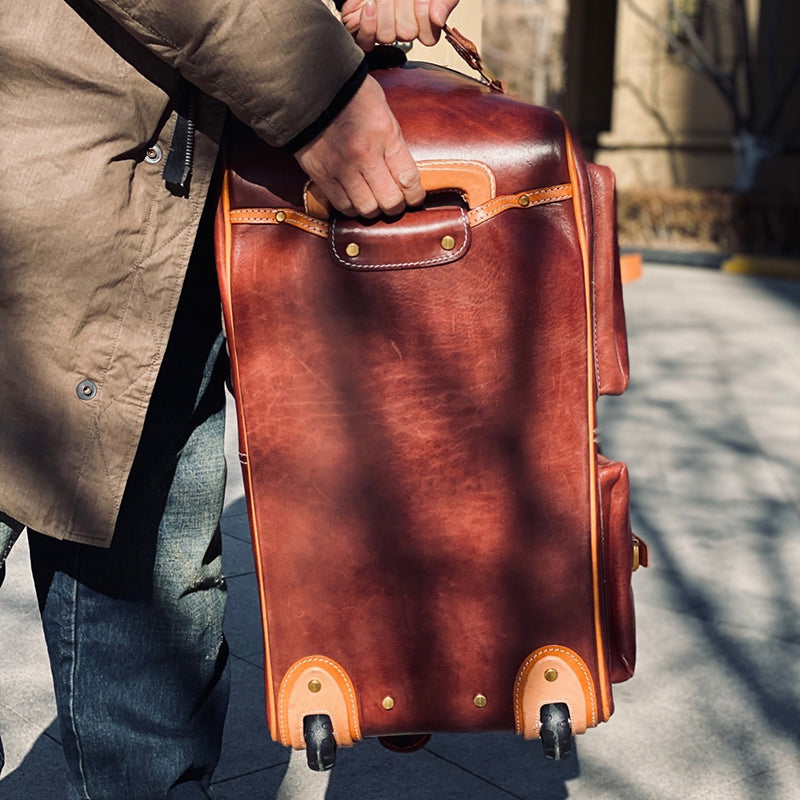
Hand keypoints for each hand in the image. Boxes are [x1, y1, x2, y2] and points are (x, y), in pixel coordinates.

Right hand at [294, 74, 423, 216]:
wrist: (308, 89)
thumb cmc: (351, 96)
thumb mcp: (383, 111)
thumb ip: (393, 143)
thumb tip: (404, 173)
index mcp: (385, 135)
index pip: (408, 179)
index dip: (415, 196)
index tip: (415, 198)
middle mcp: (365, 156)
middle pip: (389, 201)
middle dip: (396, 206)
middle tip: (394, 202)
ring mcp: (342, 168)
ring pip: (367, 209)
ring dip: (373, 209)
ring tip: (374, 201)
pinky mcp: (322, 176)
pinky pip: (343, 206)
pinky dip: (352, 207)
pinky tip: (354, 199)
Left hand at [340, 0, 459, 50]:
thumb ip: (445, 1)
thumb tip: (438, 18)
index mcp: (424, 21)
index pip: (429, 37)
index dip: (424, 16)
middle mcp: (404, 27)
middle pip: (406, 34)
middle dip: (402, 7)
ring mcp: (383, 29)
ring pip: (387, 36)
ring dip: (385, 11)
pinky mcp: (363, 26)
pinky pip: (366, 40)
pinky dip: (368, 24)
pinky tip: (371, 6)